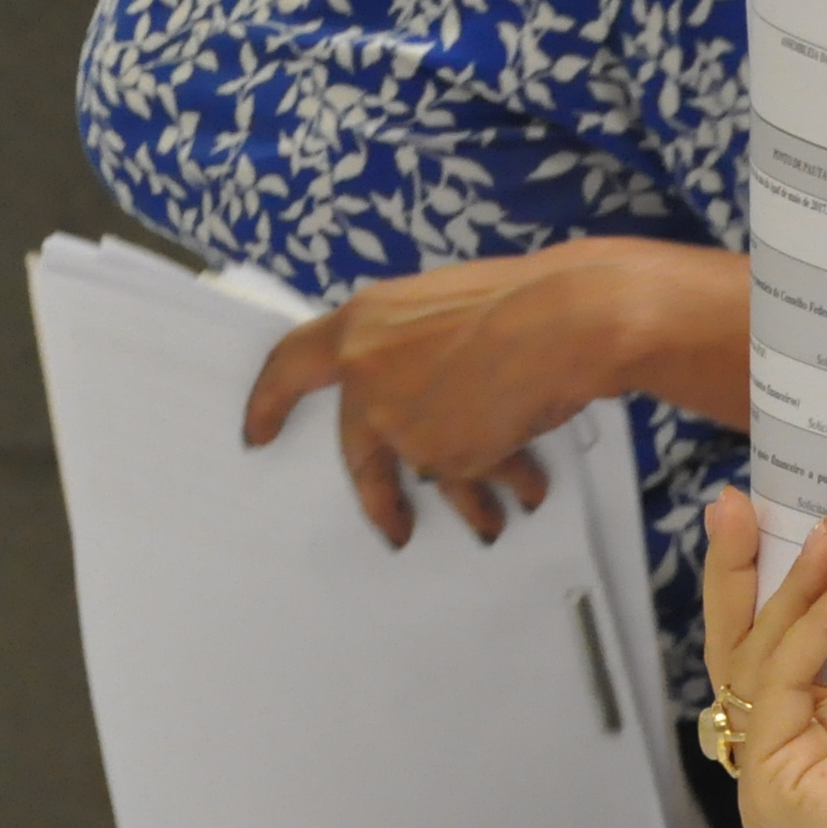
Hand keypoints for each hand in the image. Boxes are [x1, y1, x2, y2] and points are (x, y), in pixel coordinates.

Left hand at [242, 237, 738, 547]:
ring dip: (468, 507)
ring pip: (428, 476)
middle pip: (361, 450)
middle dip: (382, 498)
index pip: (290, 364)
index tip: (257, 435)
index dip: (268, 401)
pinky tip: (528, 497)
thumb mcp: (442, 307)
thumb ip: (413, 348)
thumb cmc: (521, 300)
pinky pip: (473, 482)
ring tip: (490, 525)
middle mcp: (368, 377)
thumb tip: (427, 393)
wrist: (569, 321)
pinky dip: (507, 489)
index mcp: (361, 325)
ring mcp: (403, 422)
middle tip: (393, 528)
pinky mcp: (446, 455)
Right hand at [703, 490, 826, 827]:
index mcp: (811, 745)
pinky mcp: (775, 792)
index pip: (771, 653)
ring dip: (794, 590)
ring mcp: (769, 784)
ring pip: (757, 662)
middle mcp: (779, 767)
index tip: (766, 511)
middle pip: (739, 654)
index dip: (765, 584)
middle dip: (737, 573)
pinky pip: (782, 684)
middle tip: (734, 503)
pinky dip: (816, 626)